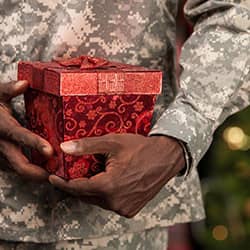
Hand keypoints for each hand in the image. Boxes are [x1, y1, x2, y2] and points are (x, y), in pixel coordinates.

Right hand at [0, 80, 52, 180]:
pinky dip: (32, 171)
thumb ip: (8, 89)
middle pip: (20, 165)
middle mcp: (1, 145)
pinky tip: (47, 169)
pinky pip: (18, 169)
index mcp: (2, 126)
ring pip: (20, 171)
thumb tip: (24, 84)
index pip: (20, 136)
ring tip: (59, 174)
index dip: (35, 144)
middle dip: (41, 173)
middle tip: (60, 174)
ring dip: (38, 174)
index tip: (50, 150)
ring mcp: (0, 155)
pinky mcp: (2, 160)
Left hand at [49, 133, 184, 217]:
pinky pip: (110, 204)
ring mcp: (124, 208)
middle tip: (71, 174)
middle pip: (86, 195)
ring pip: (98, 201)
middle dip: (76, 185)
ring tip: (91, 175)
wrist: (166, 157)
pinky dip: (104, 194)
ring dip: (91, 190)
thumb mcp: (113, 143)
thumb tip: (64, 148)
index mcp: (109, 186)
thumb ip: (87, 146)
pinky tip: (106, 182)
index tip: (53, 178)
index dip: (62, 183)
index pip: (77, 188)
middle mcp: (116, 202)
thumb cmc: (140, 148)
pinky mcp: (131, 210)